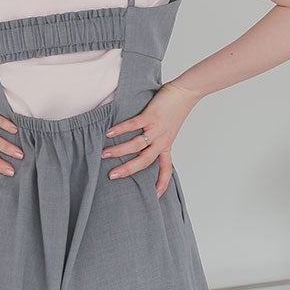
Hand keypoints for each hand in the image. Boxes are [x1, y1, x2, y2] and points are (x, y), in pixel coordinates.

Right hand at [102, 81, 202, 196]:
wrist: (185, 92)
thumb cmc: (175, 109)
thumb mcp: (168, 129)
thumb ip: (156, 138)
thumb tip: (140, 143)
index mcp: (166, 145)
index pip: (166, 169)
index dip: (162, 183)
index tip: (156, 196)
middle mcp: (161, 140)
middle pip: (144, 161)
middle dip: (127, 170)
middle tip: (112, 176)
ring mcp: (156, 129)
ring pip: (137, 145)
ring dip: (119, 151)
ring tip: (104, 154)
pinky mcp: (151, 116)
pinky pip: (133, 125)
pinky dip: (120, 129)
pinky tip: (109, 132)